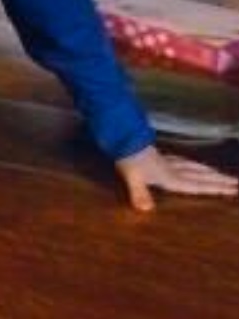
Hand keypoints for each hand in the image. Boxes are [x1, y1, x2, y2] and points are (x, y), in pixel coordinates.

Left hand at [115, 145, 237, 210]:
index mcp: (171, 177)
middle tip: (236, 182)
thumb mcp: (132, 177)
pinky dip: (192, 164)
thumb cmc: (128, 158)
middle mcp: (173, 169)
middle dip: (219, 180)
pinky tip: (190, 163)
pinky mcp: (160, 155)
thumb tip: (146, 210)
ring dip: (208, 171)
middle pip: (201, 175)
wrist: (121, 137)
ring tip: (220, 174)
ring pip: (194, 166)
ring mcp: (167, 161)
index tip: (234, 189)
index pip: (198, 185)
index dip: (215, 188)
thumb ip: (140, 194)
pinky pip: (183, 161)